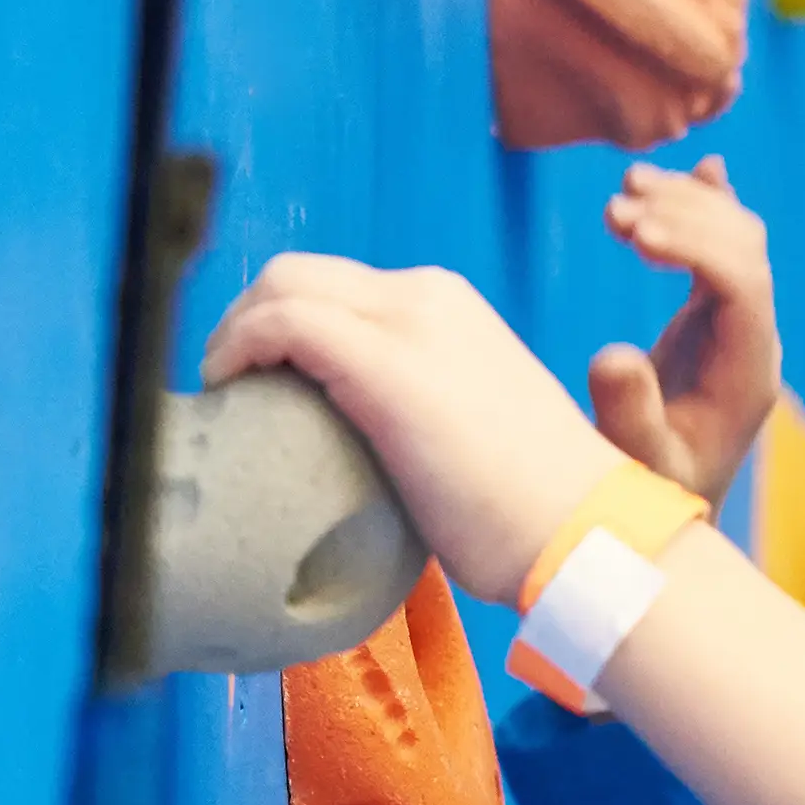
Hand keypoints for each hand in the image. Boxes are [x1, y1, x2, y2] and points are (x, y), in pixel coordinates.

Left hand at [202, 258, 618, 599]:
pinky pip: (280, 324)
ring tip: (224, 393)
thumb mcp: (472, 430)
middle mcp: (429, 297)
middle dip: (247, 320)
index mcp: (453, 309)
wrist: (581, 529)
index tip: (262, 383)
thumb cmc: (534, 509)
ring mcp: (408, 324)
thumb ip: (421, 412)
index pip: (340, 290)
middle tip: (230, 385)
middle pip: (300, 274)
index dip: (283, 326)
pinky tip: (226, 391)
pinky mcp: (381, 362)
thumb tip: (367, 449)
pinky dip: (236, 349)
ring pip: (282, 286)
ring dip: (233, 333)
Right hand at [589, 155, 781, 509]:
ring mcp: (740, 325)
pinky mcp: (717, 318)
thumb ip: (626, 412)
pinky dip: (710, 207)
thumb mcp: (633, 460)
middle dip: (685, 218)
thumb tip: (612, 354)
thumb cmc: (649, 489)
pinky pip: (725, 248)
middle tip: (615, 210)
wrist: (667, 502)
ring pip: (735, 238)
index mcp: (748, 372)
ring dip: (686, 205)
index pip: (743, 285)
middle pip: (744, 250)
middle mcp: (755, 340)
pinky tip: (706, 167)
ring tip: (623, 190)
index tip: (632, 233)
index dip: (694, 247)